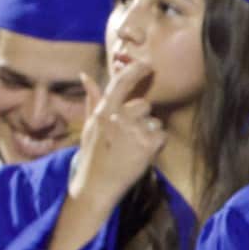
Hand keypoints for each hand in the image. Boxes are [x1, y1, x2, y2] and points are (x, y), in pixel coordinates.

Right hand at [73, 61, 165, 202]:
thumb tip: (86, 75)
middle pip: (144, 105)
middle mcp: (118, 118)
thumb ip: (92, 100)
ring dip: (148, 133)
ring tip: (132, 148)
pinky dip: (156, 145)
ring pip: (154, 121)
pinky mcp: (148, 146)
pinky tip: (141, 154)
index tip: (147, 64)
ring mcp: (134, 132)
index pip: (121, 83)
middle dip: (141, 117)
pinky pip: (162, 135)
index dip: (135, 70)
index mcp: (103, 112)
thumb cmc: (93, 155)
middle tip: (128, 137)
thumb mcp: (89, 126)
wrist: (97, 185)